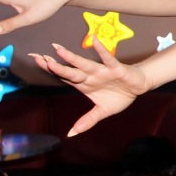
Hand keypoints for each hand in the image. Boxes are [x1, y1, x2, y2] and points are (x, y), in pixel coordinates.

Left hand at [30, 39, 151, 135]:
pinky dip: (101, 50)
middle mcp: (90, 76)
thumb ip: (87, 121)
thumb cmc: (120, 95)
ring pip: (84, 64)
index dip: (51, 70)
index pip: (65, 77)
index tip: (37, 61)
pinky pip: (107, 58)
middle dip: (55, 66)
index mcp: (85, 85)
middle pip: (70, 71)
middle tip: (38, 57)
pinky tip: (94, 40)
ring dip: (72, 58)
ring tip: (58, 50)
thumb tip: (70, 134)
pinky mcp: (115, 68)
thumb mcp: (102, 112)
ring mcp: (102, 71)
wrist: (138, 86)